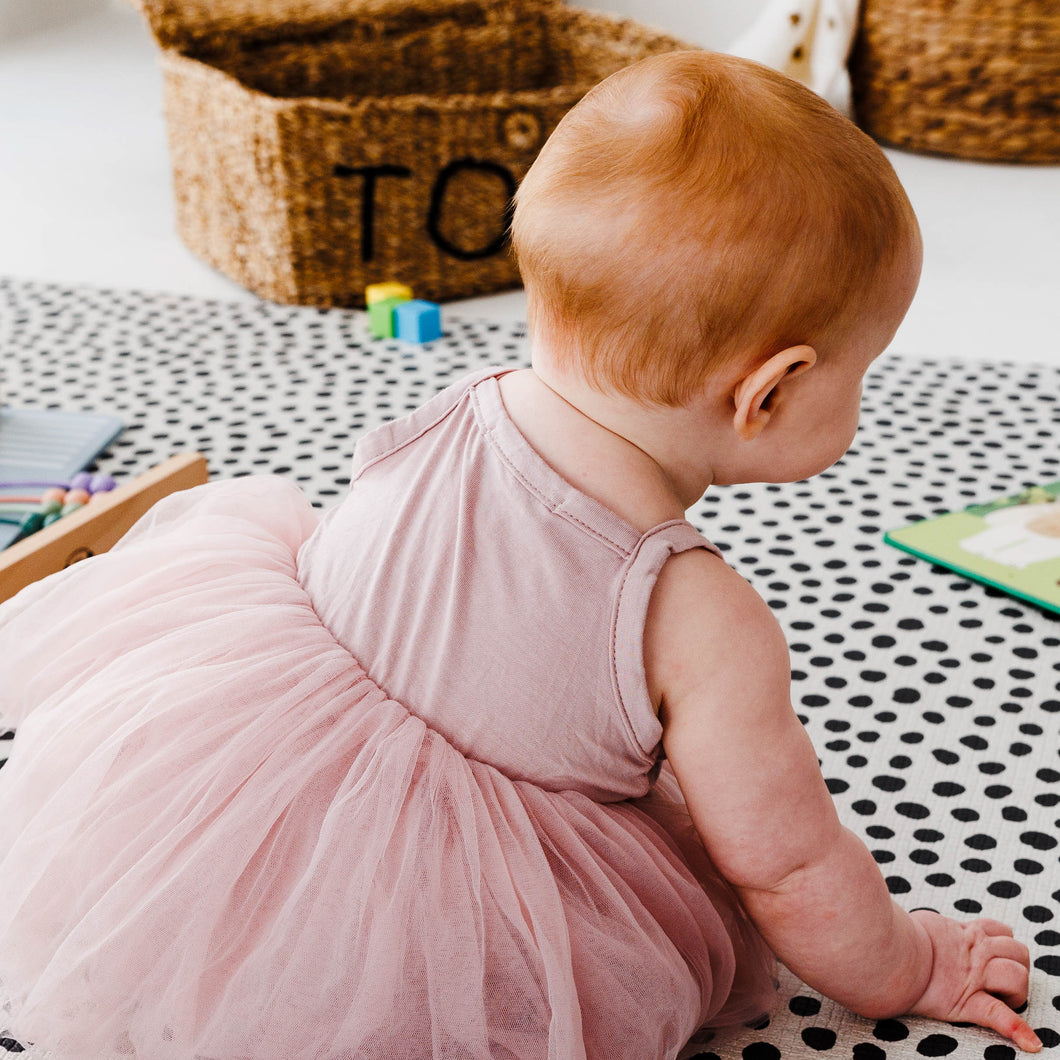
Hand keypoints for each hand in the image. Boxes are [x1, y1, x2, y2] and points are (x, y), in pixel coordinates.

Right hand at [908, 910, 1040, 1051]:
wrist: (885, 952)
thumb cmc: (896, 937)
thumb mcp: (922, 925)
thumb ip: (936, 929)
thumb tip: (924, 928)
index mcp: (966, 934)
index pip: (1002, 930)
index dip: (1004, 942)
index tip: (993, 957)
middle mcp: (976, 953)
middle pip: (1018, 952)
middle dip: (1015, 963)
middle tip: (995, 976)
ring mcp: (974, 976)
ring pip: (1018, 975)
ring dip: (1016, 984)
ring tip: (998, 993)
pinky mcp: (967, 1001)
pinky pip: (999, 1015)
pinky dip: (1017, 1030)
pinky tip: (1031, 1044)